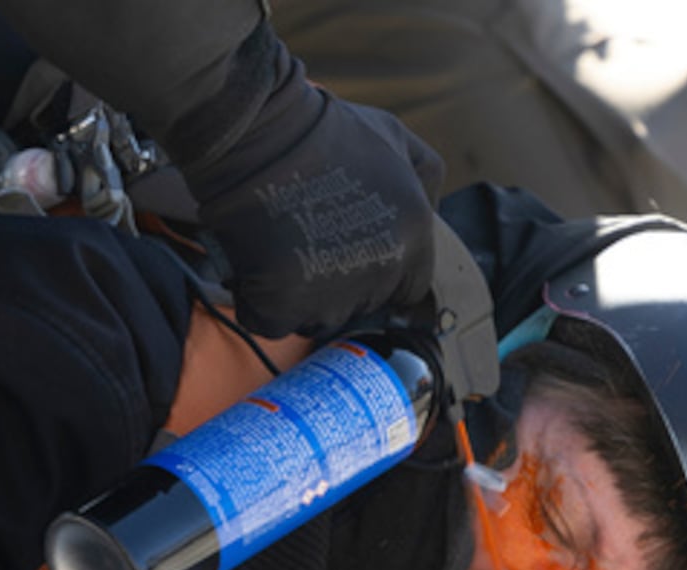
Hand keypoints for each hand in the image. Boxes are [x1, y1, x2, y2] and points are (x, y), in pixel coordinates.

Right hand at [179, 31, 443, 339]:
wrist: (256, 130)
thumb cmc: (320, 131)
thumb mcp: (394, 137)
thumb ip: (424, 178)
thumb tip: (432, 212)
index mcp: (413, 240)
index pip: (407, 288)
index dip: (377, 272)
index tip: (348, 249)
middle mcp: (380, 274)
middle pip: (361, 307)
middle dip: (338, 284)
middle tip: (308, 239)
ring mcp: (331, 297)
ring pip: (316, 319)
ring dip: (298, 297)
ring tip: (280, 246)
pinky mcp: (283, 308)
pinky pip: (270, 322)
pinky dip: (259, 303)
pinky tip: (254, 264)